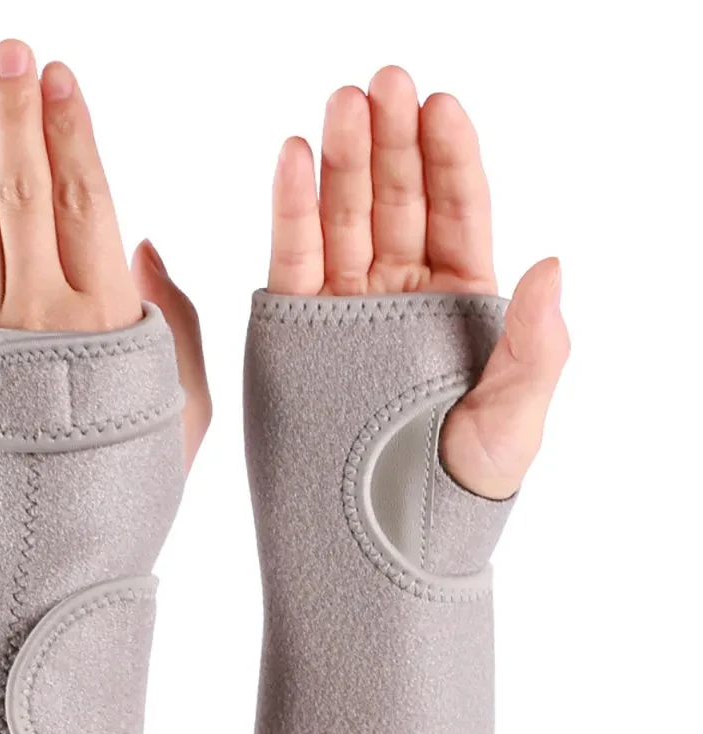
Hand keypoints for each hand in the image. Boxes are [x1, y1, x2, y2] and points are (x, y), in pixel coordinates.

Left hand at [0, 39, 209, 469]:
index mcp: (109, 322)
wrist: (51, 559)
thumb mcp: (186, 407)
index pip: (89, 202)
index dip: (73, 133)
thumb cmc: (130, 489)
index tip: (61, 75)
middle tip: (10, 51)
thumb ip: (172, 320)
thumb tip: (141, 244)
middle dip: (18, 115)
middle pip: (28, 193)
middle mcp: (42, 314)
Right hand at [267, 68, 568, 498]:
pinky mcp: (293, 330)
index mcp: (458, 307)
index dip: (450, 158)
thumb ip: (534, 348)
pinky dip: (291, 209)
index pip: (457, 214)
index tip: (442, 104)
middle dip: (391, 139)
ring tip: (341, 103)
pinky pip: (292, 258)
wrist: (374, 545)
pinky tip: (295, 160)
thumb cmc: (450, 495)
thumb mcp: (511, 425)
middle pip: (396, 202)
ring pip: (342, 218)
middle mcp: (399, 298)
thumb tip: (549, 263)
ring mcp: (343, 310)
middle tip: (383, 81)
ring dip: (341, 159)